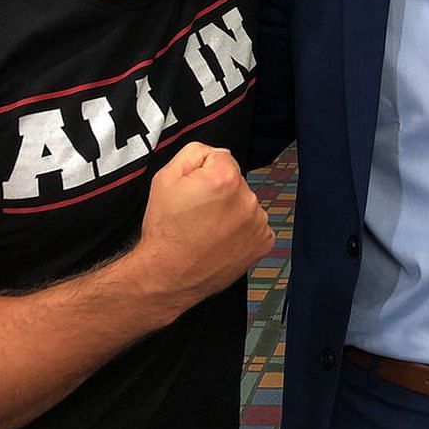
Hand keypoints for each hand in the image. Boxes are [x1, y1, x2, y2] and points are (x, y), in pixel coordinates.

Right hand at [131, 142, 273, 308]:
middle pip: (235, 181)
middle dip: (219, 192)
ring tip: (207, 230)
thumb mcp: (165, 177)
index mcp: (225, 177)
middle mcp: (247, 198)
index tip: (193, 192)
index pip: (220, 157)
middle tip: (197, 214)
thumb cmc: (165, 231)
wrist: (167, 275)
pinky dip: (241, 231)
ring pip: (245, 203)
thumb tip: (215, 153)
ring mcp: (258, 222)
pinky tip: (220, 240)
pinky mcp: (263, 242)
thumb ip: (194, 153)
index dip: (202, 172)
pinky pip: (254, 225)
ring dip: (231, 211)